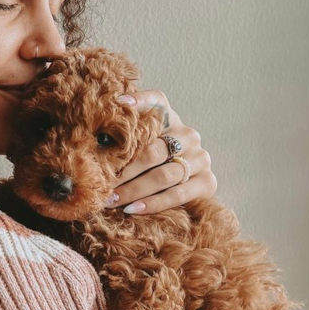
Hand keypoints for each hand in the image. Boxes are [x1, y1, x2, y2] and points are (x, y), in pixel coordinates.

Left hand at [106, 89, 216, 214]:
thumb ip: (126, 128)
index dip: (139, 100)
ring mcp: (200, 159)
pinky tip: (132, 209)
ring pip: (163, 176)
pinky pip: (177, 195)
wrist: (184, 180)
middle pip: (152, 152)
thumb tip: (110, 112)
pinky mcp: (207, 182)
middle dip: (124, 170)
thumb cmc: (151, 158)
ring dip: (133, 190)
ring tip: (111, 199)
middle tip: (101, 182)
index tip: (119, 103)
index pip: (156, 102)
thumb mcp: (139, 140)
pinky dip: (152, 203)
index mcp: (170, 119)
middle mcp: (188, 135)